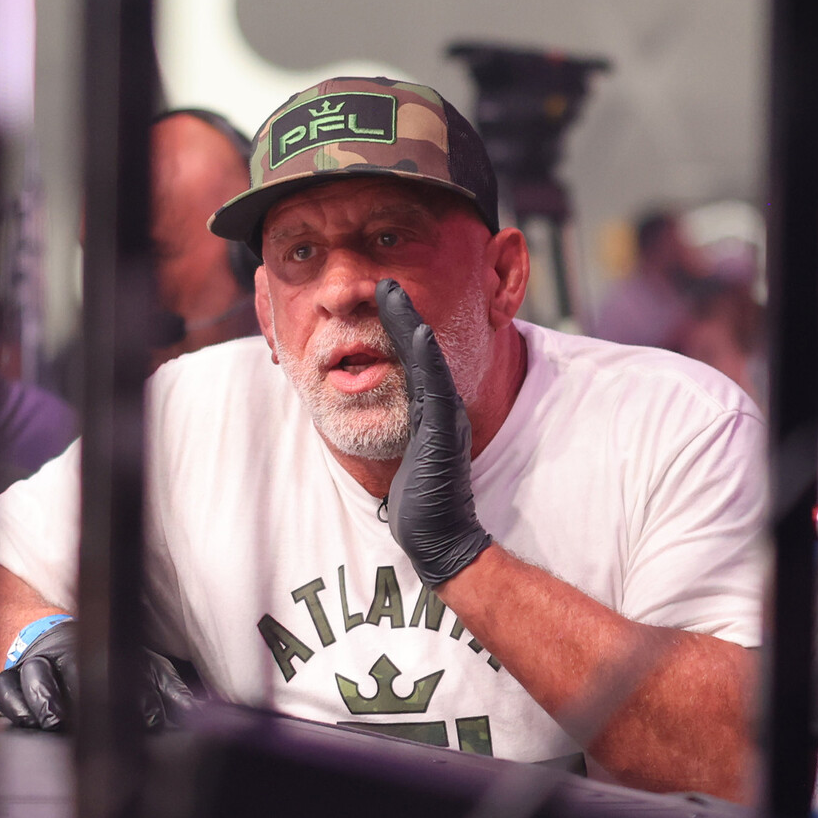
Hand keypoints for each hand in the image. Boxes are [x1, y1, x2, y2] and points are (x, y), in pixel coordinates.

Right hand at [0, 619, 197, 731]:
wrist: (48, 634)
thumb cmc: (105, 660)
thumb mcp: (143, 668)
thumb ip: (168, 689)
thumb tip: (197, 711)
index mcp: (104, 647)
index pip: (122, 665)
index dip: (139, 694)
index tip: (152, 720)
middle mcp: (68, 649)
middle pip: (76, 664)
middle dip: (88, 694)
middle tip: (100, 722)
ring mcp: (36, 661)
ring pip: (35, 672)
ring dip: (46, 697)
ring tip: (55, 721)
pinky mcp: (9, 674)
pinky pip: (4, 686)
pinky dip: (13, 703)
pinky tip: (25, 720)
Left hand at [377, 278, 493, 584]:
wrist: (439, 536)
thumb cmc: (420, 499)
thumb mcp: (405, 451)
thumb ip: (399, 427)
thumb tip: (372, 409)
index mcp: (428, 410)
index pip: (410, 360)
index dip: (396, 327)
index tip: (379, 294)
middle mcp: (440, 408)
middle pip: (420, 353)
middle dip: (402, 315)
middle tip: (383, 280)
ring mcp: (445, 419)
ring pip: (428, 364)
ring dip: (411, 326)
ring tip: (392, 292)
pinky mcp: (445, 435)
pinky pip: (436, 390)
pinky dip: (428, 360)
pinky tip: (419, 335)